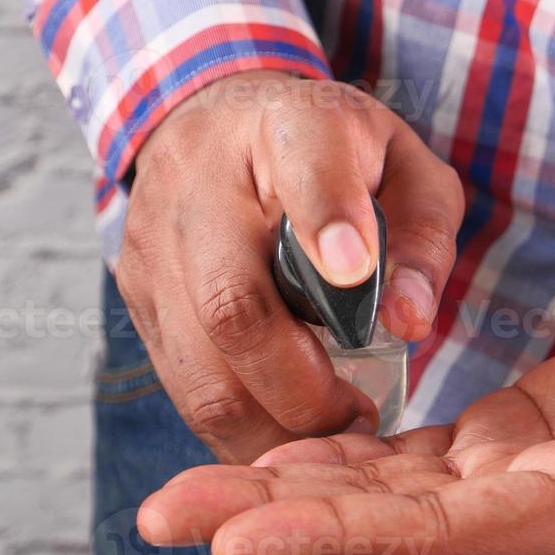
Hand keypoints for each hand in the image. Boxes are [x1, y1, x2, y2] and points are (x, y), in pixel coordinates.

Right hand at [117, 70, 463, 462]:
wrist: (211, 122)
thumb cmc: (325, 154)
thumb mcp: (398, 165)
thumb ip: (420, 235)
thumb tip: (410, 322)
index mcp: (287, 128)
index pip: (304, 164)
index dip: (328, 219)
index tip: (355, 267)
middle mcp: (203, 183)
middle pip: (233, 306)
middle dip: (303, 388)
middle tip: (359, 415)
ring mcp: (155, 244)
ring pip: (198, 370)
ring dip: (268, 427)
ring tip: (327, 431)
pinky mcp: (135, 294)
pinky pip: (180, 386)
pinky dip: (236, 426)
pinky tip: (282, 430)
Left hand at [137, 252, 554, 554]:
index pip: (442, 536)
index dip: (340, 537)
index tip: (241, 538)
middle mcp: (534, 508)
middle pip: (380, 526)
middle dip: (269, 521)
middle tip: (162, 515)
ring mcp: (514, 475)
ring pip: (377, 496)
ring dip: (279, 495)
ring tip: (182, 495)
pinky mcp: (509, 436)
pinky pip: (405, 461)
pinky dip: (334, 460)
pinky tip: (273, 456)